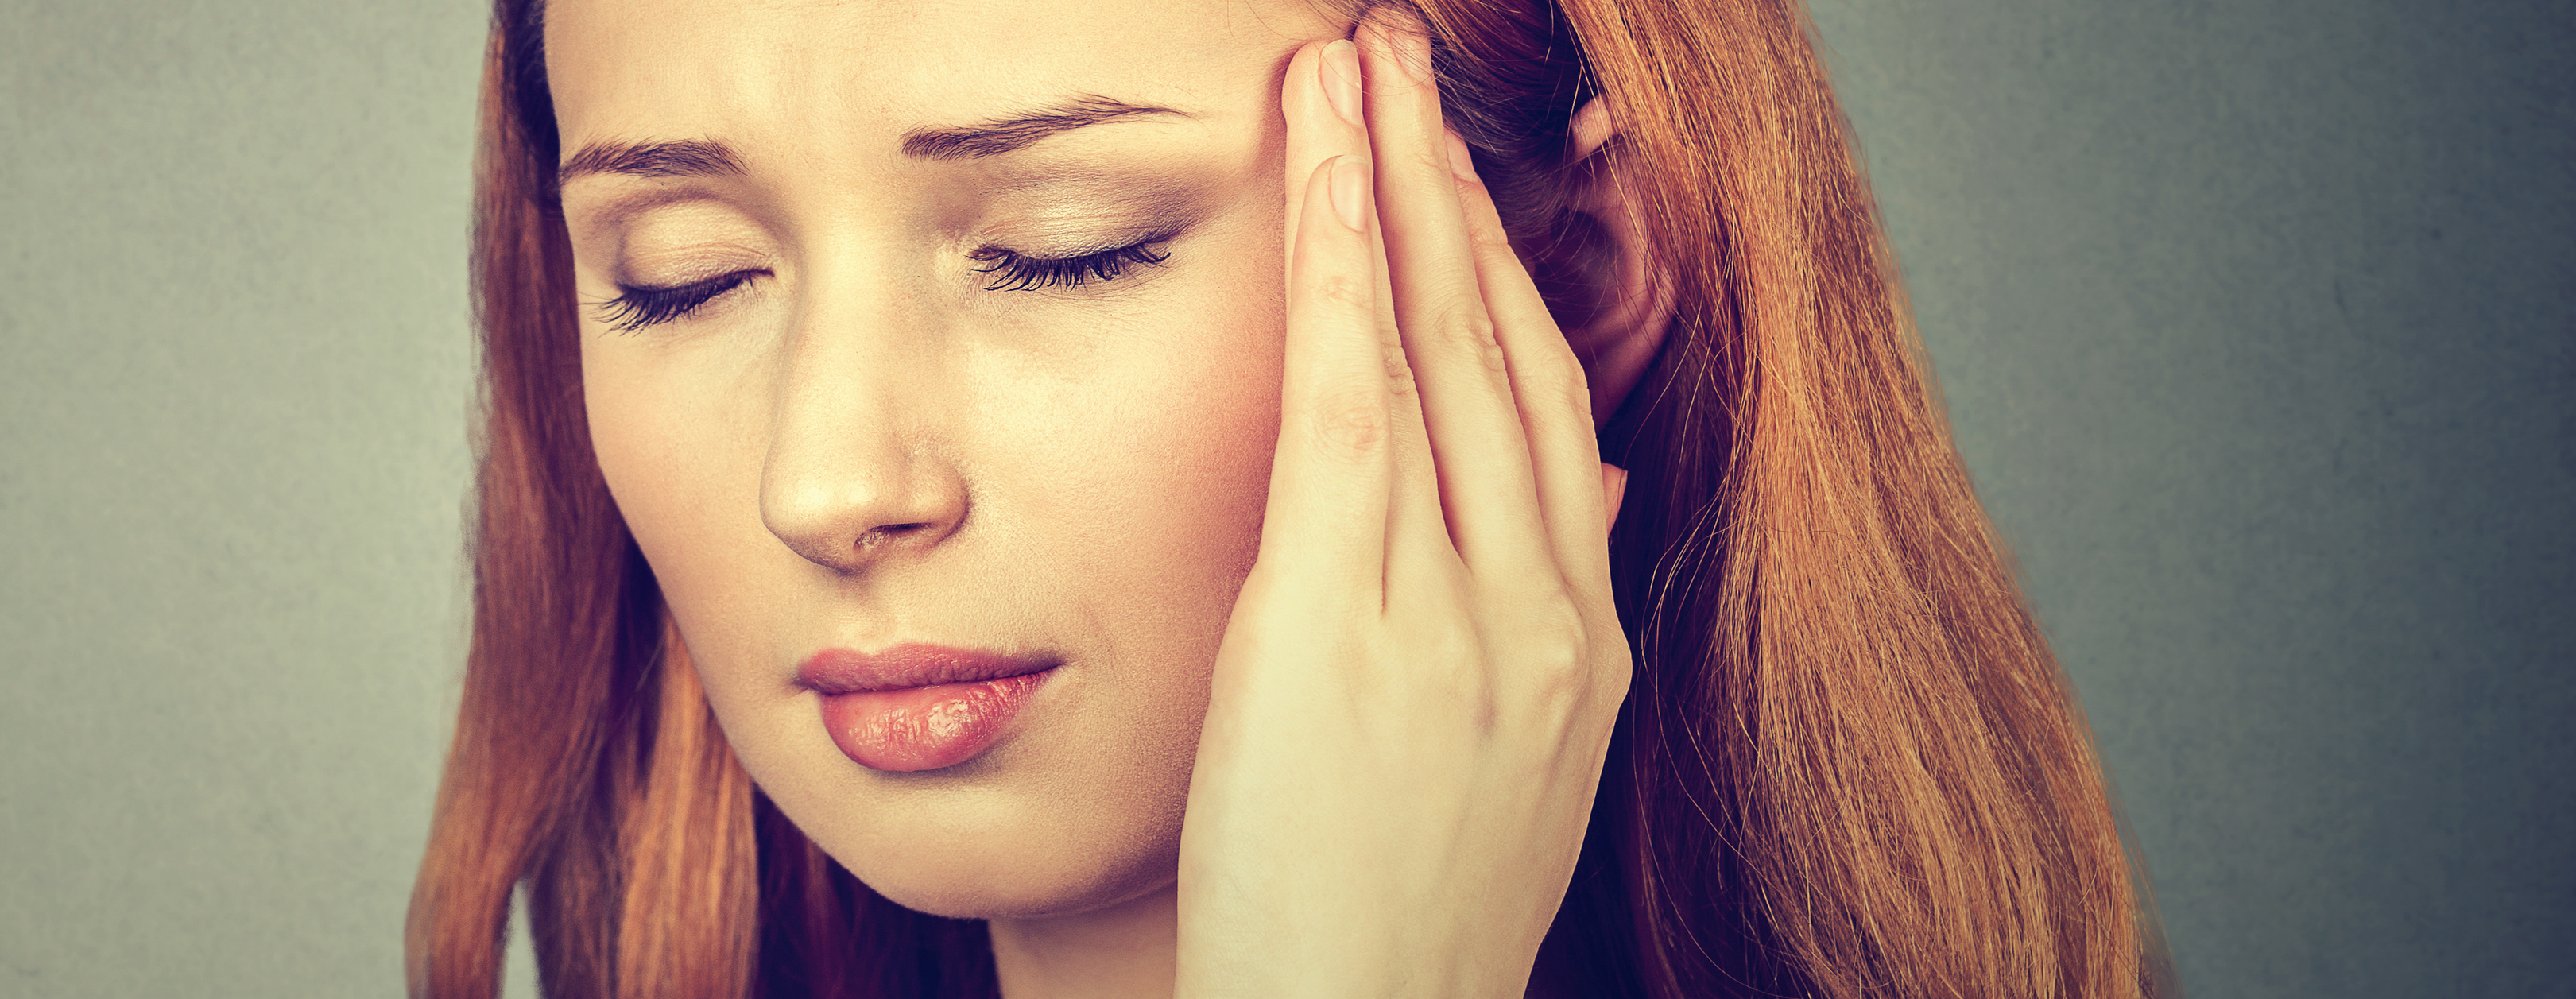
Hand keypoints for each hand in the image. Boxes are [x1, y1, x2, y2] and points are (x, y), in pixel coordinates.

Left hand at [1174, 19, 1631, 998]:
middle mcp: (1544, 610)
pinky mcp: (1351, 628)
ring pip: (1436, 356)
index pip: (1548, 405)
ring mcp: (1462, 617)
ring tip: (1357, 77)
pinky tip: (1326, 182)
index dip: (1501, 269)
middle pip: (1505, 351)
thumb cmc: (1399, 909)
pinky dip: (1343, 282)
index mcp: (1579, 637)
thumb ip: (1543, 612)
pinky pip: (1354, 413)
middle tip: (1406, 68)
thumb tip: (1579, 491)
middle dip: (1452, 192)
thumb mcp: (1511, 757)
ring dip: (1393, 195)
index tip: (1458, 172)